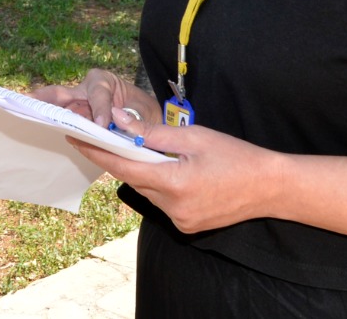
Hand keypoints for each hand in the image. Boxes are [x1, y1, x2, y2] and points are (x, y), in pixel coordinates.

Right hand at [29, 69, 160, 128]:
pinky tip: (39, 127)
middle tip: (29, 101)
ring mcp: (76, 104)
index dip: (99, 109)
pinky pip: (62, 121)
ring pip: (57, 106)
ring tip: (28, 116)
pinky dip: (52, 124)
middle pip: (62, 93)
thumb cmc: (144, 112)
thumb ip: (135, 119)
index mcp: (103, 81)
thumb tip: (115, 122)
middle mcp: (84, 89)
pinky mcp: (75, 118)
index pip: (99, 94)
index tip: (101, 124)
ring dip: (44, 113)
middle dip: (45, 97)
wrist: (146, 119)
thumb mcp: (146, 113)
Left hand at [67, 121, 284, 233]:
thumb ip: (152, 133)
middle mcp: (173, 207)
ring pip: (147, 191)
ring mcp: (181, 220)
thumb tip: (118, 121)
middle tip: (108, 136)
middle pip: (133, 179)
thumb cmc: (235, 156)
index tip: (74, 138)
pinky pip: (162, 201)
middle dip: (121, 158)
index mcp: (173, 183)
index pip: (122, 167)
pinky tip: (171, 171)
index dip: (96, 152)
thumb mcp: (193, 137)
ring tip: (148, 151)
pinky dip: (159, 185)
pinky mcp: (188, 225)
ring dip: (143, 172)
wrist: (271, 187)